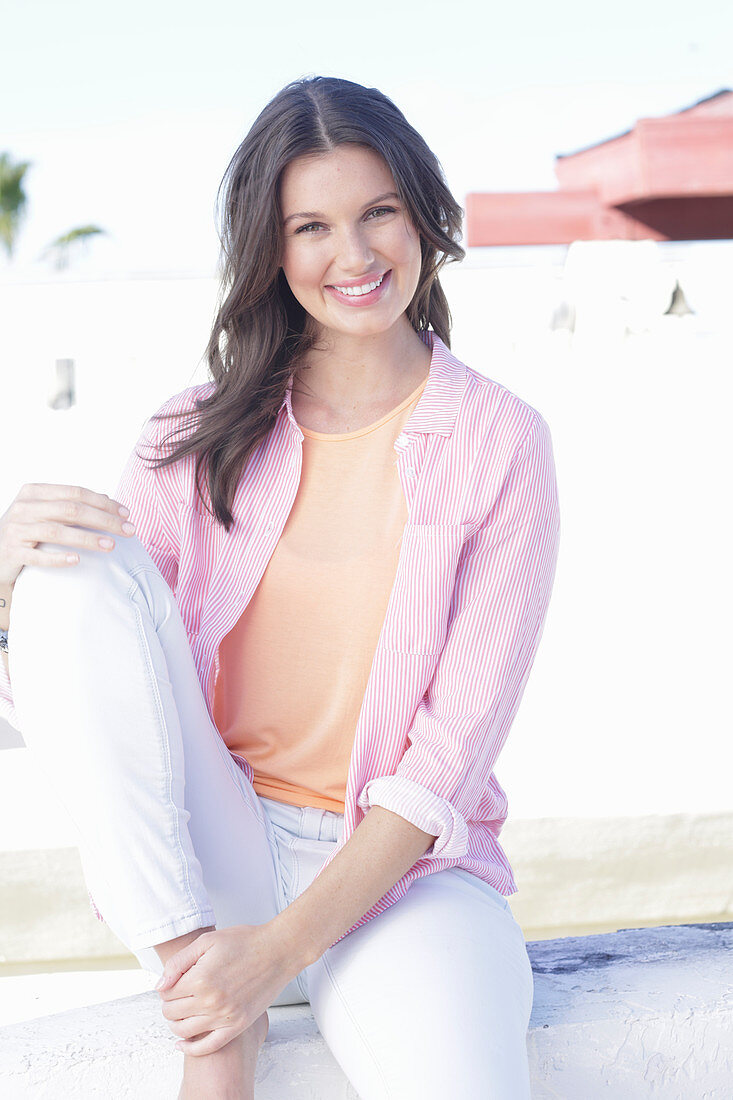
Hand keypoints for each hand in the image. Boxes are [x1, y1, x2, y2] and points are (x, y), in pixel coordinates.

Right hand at [0, 483, 135, 587]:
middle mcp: (24, 507)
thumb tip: (107, 500)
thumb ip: (70, 505)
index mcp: (34, 492)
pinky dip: (58, 558)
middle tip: (128, 530)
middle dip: (103, 520)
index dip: (103, 503)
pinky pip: (38, 556)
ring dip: (87, 539)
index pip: (75, 493)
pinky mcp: (12, 552)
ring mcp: (16, 530)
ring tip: (111, 546)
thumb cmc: (27, 531)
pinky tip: (78, 560)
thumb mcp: (45, 512)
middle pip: (71, 510)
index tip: (126, 514)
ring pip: (57, 531)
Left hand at [155, 922, 305, 1055]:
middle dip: (170, 1004)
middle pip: (172, 1013)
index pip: (166, 994)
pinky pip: (207, 1047)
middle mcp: (211, 1001)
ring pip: (184, 1031)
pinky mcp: (237, 1025)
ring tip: (182, 1011)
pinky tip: (182, 1043)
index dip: (166, 988)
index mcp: (201, 978)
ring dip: (176, 1023)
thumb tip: (160, 986)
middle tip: (179, 994)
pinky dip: (191, 1049)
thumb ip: (179, 962)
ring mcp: (225, 1016)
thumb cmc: (245, 941)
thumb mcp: (207, 941)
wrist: (278, 951)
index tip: (175, 982)